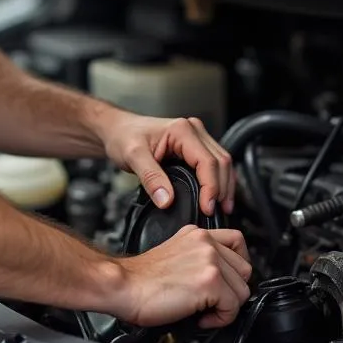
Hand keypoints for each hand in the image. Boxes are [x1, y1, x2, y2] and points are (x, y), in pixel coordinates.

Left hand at [100, 113, 235, 215]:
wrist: (118, 129)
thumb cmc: (124, 137)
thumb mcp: (133, 157)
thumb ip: (150, 178)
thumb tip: (166, 200)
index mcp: (181, 130)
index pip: (207, 161)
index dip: (211, 187)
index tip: (207, 208)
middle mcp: (193, 130)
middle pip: (221, 161)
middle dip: (223, 189)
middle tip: (216, 214)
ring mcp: (196, 136)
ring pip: (222, 162)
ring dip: (225, 186)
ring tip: (221, 209)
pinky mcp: (195, 145)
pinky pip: (214, 163)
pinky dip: (218, 180)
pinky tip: (216, 196)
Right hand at [113, 226, 251, 327]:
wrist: (124, 285)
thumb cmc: (141, 278)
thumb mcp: (175, 254)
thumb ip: (198, 257)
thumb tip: (220, 277)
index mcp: (196, 234)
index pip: (237, 241)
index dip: (236, 265)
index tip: (228, 279)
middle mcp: (205, 243)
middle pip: (245, 269)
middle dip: (232, 290)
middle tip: (211, 300)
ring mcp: (209, 260)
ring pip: (243, 290)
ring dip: (226, 306)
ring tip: (203, 309)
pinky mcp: (210, 281)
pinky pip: (233, 307)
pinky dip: (220, 319)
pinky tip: (200, 317)